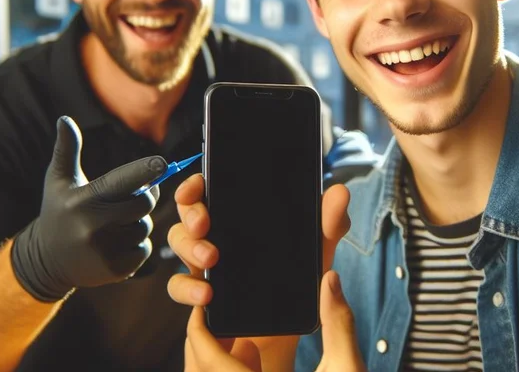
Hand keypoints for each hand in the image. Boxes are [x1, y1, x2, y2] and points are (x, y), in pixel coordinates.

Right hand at [11, 116, 165, 301]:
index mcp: (84, 199)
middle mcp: (94, 226)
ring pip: (146, 226)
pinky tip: (115, 243)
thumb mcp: (59, 180)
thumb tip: (65, 119)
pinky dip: (136, 244)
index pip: (122, 181)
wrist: (46, 261)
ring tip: (114, 224)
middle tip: (131, 197)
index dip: (145, 170)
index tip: (162, 163)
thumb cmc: (59, 211)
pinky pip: (144, 249)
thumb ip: (67, 149)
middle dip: (143, 197)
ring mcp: (105, 251)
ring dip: (138, 222)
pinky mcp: (116, 270)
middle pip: (144, 203)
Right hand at [166, 174, 350, 306]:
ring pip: (178, 244)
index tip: (197, 187)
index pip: (212, 190)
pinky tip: (206, 294)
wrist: (284, 333)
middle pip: (188, 213)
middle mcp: (219, 236)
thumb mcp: (316, 252)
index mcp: (241, 218)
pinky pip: (179, 286)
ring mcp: (205, 264)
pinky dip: (188, 289)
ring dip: (189, 248)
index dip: (197, 185)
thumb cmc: (297, 284)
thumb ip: (328, 224)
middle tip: (204, 223)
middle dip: (190, 213)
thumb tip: (340, 193)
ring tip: (210, 260)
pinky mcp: (200, 292)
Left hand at [183, 271, 365, 371]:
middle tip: (217, 318)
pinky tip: (254, 359)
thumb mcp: (348, 369)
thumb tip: (330, 280)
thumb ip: (339, 323)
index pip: (210, 365)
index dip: (200, 332)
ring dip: (215, 365)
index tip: (203, 307)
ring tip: (240, 340)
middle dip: (203, 347)